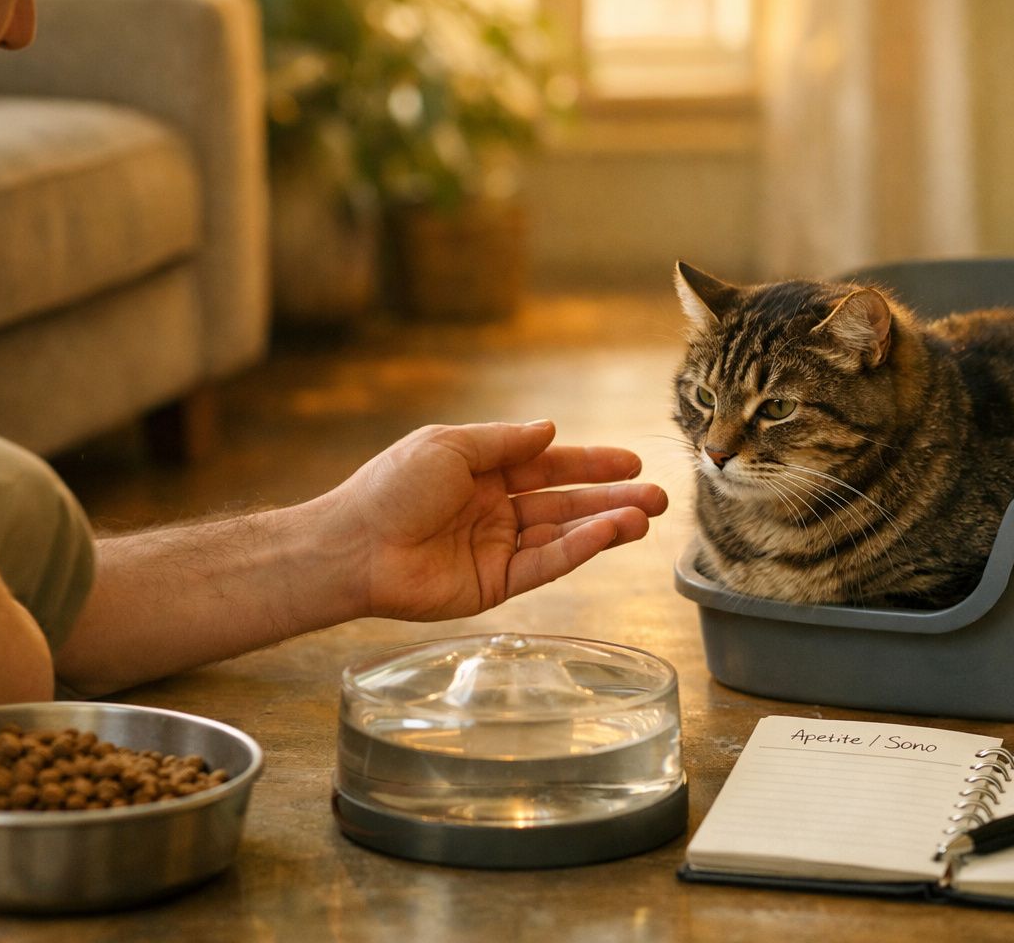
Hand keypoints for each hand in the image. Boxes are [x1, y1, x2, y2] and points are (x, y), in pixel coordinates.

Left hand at [326, 420, 667, 621]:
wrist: (355, 546)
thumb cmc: (392, 487)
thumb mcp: (450, 446)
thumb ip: (504, 442)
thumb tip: (551, 428)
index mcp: (483, 473)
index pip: (549, 466)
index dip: (590, 464)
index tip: (630, 463)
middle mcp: (496, 511)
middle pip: (566, 503)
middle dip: (612, 499)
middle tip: (658, 497)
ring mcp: (498, 549)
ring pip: (563, 535)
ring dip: (605, 525)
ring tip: (645, 516)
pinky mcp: (495, 585)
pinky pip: (546, 565)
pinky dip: (578, 548)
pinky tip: (608, 533)